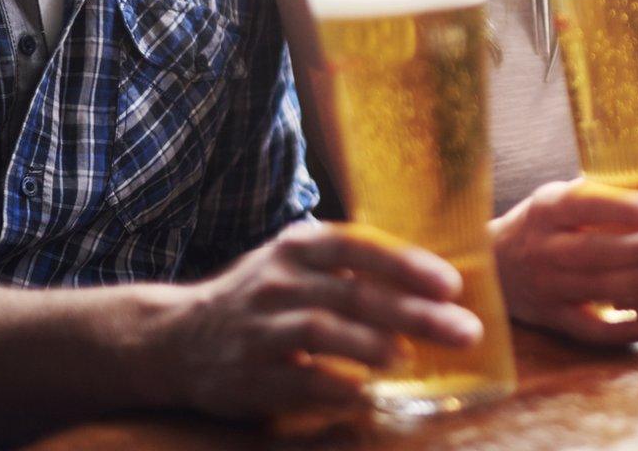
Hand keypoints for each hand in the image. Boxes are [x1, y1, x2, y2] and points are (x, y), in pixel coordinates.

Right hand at [153, 220, 480, 418]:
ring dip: (372, 344)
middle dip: (413, 313)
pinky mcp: (248, 373)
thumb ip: (353, 263)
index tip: (451, 284)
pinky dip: (334, 385)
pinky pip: (297, 378)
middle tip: (463, 330)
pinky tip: (365, 392)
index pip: (358, 246)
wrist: (175, 337)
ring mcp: (261, 327)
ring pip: (322, 330)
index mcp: (299, 247)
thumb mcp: (298, 263)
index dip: (406, 263)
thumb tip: (434, 278)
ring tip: (410, 357)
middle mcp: (279, 281)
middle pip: (353, 293)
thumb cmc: (261, 296)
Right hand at [490, 180, 637, 344]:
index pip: (589, 202)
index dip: (632, 207)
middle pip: (597, 249)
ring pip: (597, 288)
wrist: (491, 265)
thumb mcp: (562, 199)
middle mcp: (543, 246)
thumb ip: (604, 196)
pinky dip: (618, 331)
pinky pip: (586, 329)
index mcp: (549, 207)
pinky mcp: (549, 318)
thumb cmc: (545, 224)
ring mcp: (544, 285)